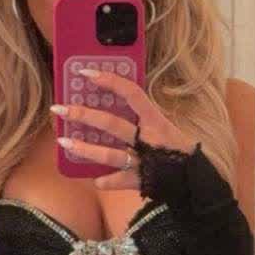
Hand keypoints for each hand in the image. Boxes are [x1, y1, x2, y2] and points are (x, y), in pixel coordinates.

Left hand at [50, 67, 197, 190]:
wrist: (195, 177)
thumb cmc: (175, 147)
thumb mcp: (162, 126)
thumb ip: (141, 116)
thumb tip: (116, 99)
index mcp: (155, 120)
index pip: (132, 93)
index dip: (110, 81)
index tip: (86, 73)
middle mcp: (148, 138)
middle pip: (112, 124)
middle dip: (84, 115)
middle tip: (59, 109)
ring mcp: (144, 160)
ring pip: (111, 154)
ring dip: (86, 149)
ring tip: (63, 143)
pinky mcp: (143, 180)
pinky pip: (121, 181)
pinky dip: (108, 181)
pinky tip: (96, 180)